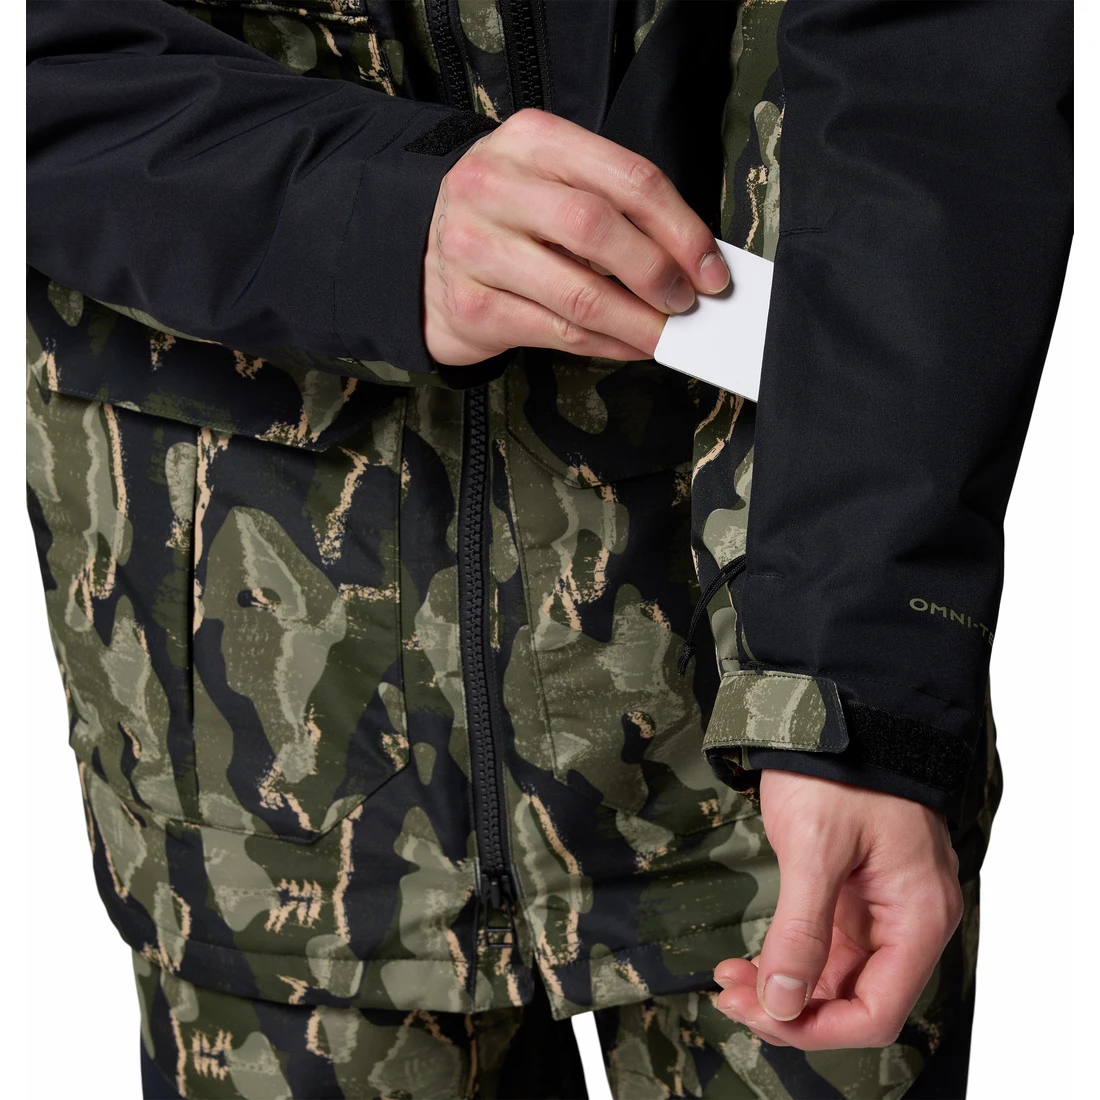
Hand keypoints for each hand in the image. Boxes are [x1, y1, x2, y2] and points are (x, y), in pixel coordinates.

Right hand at [422, 107, 730, 365]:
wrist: (421, 252)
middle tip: (686, 302)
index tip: (712, 268)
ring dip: (637, 322)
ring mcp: (474, 247)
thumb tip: (690, 261)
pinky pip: (557, 333)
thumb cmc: (508, 218)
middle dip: (658, 272)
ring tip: (665, 333)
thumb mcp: (551, 182)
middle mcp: (494, 186)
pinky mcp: (471, 306)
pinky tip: (628, 345)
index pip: (627, 178)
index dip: (681, 228)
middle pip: (598, 229)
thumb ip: (613, 206)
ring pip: (578, 293)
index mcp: (531, 140)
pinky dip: (606, 345)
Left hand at [713, 770, 962, 1049]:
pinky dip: (790, 957)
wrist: (838, 708)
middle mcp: (908, 920)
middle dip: (791, 1007)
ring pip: (837, 976)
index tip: (760, 1014)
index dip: (816, 1028)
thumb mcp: (816, 848)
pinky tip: (751, 958)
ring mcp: (883, 907)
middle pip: (855, 999)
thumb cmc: (839, 769)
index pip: (878, 1011)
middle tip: (730, 994)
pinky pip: (828, 946)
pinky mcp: (856, 892)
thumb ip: (802, 930)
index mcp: (917, 917)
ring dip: (784, 985)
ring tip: (730, 978)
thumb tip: (781, 1003)